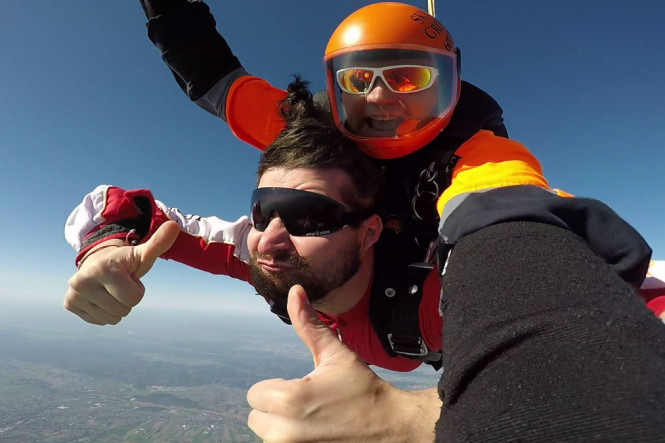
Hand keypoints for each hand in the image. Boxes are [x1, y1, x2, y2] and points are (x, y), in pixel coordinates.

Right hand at [64, 221, 179, 324]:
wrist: (99, 260)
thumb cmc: (125, 261)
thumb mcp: (142, 253)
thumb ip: (159, 242)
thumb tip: (174, 225)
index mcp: (104, 269)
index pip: (134, 299)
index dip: (137, 290)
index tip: (129, 278)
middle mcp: (83, 281)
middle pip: (122, 310)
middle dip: (126, 300)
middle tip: (119, 284)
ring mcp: (74, 293)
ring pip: (111, 319)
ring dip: (116, 308)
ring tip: (111, 290)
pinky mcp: (69, 303)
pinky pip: (98, 321)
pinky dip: (104, 312)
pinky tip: (101, 296)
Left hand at [246, 285, 439, 441]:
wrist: (391, 428)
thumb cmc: (362, 389)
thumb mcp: (335, 355)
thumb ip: (308, 325)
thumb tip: (294, 290)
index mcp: (288, 399)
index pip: (255, 394)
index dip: (276, 389)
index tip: (301, 389)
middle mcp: (283, 432)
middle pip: (256, 418)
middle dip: (276, 411)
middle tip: (308, 407)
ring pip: (267, 436)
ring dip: (282, 429)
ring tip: (312, 422)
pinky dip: (292, 440)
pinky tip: (315, 435)